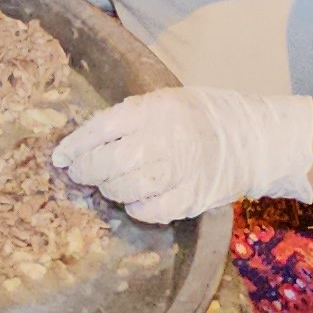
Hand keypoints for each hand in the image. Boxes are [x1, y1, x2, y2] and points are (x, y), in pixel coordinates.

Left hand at [53, 87, 312, 220]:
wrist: (251, 139)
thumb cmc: (200, 116)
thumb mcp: (165, 101)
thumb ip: (130, 117)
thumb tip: (87, 140)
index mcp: (154, 110)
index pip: (102, 128)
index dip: (75, 145)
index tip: (60, 157)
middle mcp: (165, 139)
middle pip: (109, 161)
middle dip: (86, 171)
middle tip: (79, 173)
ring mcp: (179, 171)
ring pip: (126, 188)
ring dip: (109, 189)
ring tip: (107, 184)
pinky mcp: (191, 198)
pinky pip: (151, 211)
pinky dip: (136, 208)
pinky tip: (134, 200)